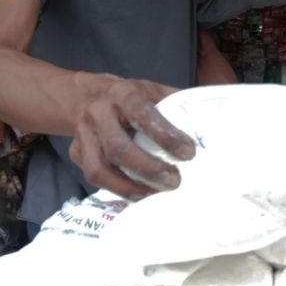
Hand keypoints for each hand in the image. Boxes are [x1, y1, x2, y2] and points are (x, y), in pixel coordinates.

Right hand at [68, 74, 194, 198]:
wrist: (85, 96)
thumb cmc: (130, 96)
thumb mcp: (153, 90)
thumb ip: (176, 102)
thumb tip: (210, 119)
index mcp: (124, 94)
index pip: (143, 114)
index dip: (165, 135)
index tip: (188, 152)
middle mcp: (99, 113)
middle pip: (118, 148)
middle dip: (148, 169)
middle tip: (174, 182)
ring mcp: (84, 134)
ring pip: (99, 169)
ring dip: (128, 187)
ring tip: (154, 194)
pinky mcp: (75, 152)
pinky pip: (93, 177)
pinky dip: (116, 189)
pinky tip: (137, 193)